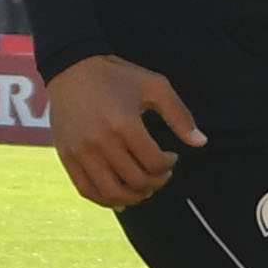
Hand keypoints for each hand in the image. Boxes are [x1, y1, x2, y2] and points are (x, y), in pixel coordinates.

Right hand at [45, 54, 201, 208]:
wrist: (72, 68)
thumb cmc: (117, 76)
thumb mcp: (154, 86)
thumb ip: (180, 115)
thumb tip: (201, 142)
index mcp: (124, 123)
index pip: (154, 163)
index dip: (169, 166)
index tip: (171, 157)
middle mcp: (100, 141)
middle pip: (136, 181)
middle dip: (156, 182)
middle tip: (161, 174)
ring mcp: (80, 151)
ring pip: (112, 193)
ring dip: (134, 197)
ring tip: (144, 188)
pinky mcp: (66, 156)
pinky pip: (87, 190)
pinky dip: (106, 200)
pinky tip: (120, 196)